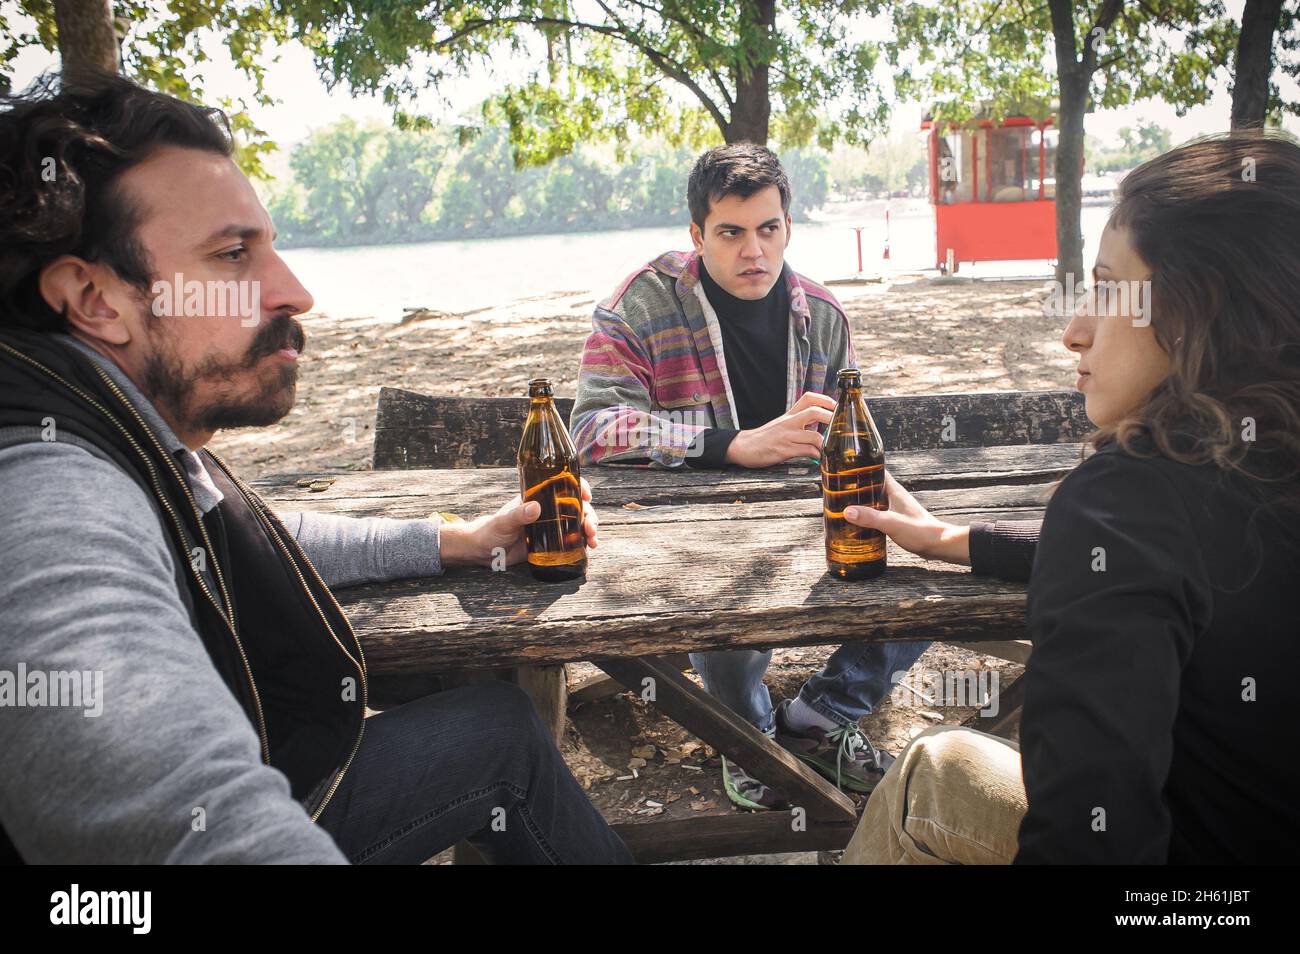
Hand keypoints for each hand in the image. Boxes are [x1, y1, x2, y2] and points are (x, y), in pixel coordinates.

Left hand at [439, 477, 598, 566]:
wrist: (484, 551)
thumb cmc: (491, 531)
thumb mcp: (504, 522)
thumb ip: (518, 515)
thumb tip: (535, 507)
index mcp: (538, 498)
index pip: (563, 485)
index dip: (579, 486)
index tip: (586, 495)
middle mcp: (548, 510)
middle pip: (577, 506)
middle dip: (589, 515)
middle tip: (590, 528)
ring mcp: (551, 526)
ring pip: (578, 523)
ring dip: (589, 529)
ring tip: (592, 541)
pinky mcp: (551, 543)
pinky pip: (572, 540)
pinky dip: (583, 542)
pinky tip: (589, 547)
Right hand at [725, 391, 835, 467]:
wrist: (743, 447)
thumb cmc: (764, 438)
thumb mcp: (780, 424)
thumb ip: (797, 423)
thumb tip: (818, 429)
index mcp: (789, 415)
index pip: (808, 398)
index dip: (825, 399)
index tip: (835, 405)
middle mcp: (789, 422)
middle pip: (814, 411)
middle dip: (830, 417)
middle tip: (839, 425)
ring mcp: (787, 436)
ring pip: (814, 436)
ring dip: (825, 444)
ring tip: (828, 449)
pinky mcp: (784, 450)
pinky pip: (807, 451)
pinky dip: (816, 455)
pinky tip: (817, 458)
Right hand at [842, 470, 970, 565]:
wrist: (939, 545)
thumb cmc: (921, 532)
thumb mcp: (892, 524)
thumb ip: (870, 517)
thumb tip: (847, 511)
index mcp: (894, 490)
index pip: (876, 470)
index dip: (861, 467)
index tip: (844, 468)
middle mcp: (895, 496)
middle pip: (872, 484)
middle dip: (856, 485)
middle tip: (837, 489)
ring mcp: (896, 507)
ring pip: (874, 498)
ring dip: (861, 500)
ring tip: (844, 504)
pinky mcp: (896, 519)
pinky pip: (878, 511)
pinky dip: (868, 513)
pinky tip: (860, 521)